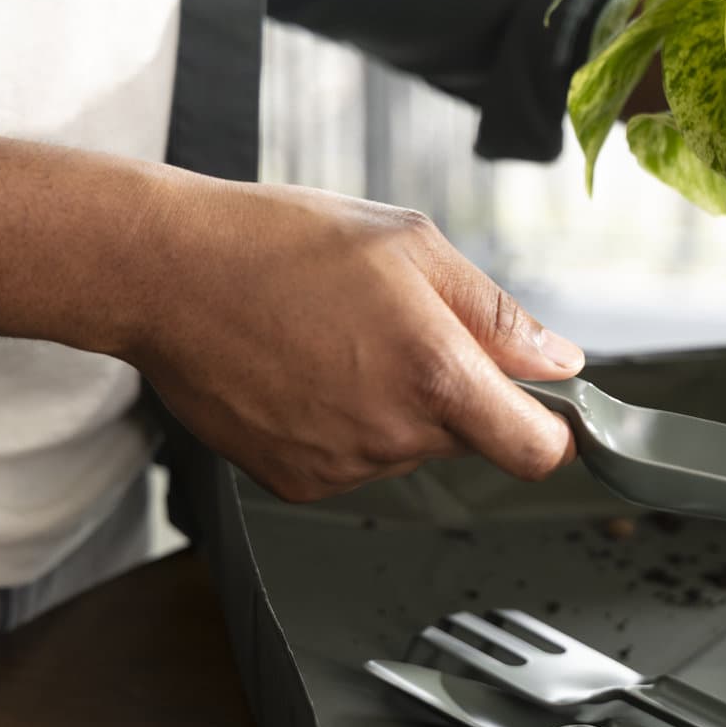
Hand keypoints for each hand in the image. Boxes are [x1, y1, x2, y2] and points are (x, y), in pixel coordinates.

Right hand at [0, 115, 581, 501]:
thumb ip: (498, 315)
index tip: (544, 411)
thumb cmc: (280, 245)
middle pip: (469, 438)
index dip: (550, 431)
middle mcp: (394, 435)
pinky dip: (344, 426)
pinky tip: (304, 374)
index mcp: (436, 374)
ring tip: (336, 342)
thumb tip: (559, 363)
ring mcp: (343, 466)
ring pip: (408, 447)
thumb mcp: (412, 246)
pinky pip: (353, 462)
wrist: (166, 274)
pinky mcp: (298, 481)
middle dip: (455, 392)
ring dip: (394, 405)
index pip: (537, 451)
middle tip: (397, 328)